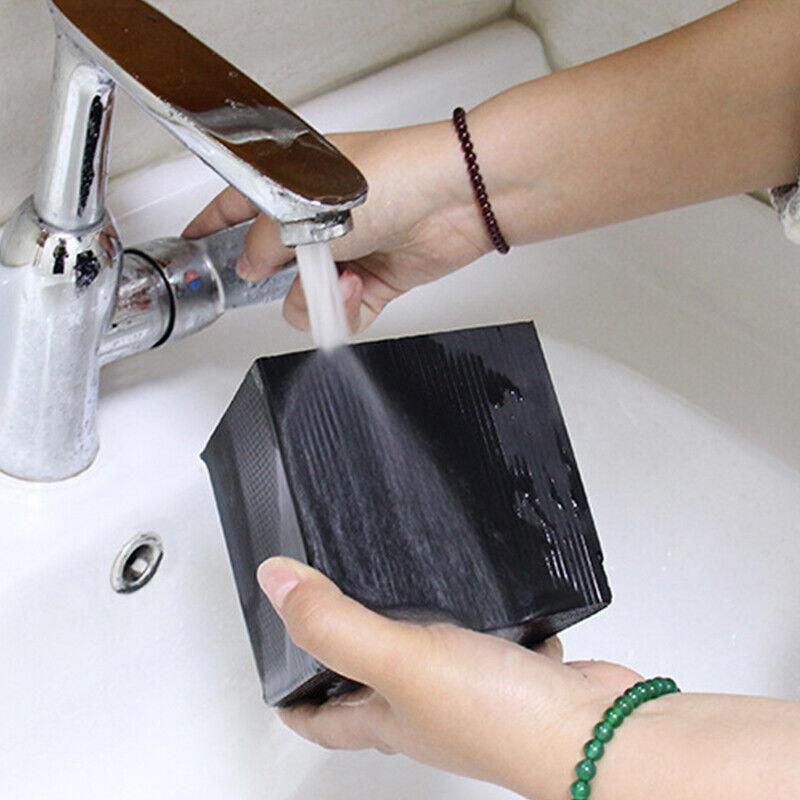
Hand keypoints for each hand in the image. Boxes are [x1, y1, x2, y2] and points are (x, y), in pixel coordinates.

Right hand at [183, 122, 491, 333]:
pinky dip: (347, 311)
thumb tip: (248, 263)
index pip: (242, 202)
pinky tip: (358, 289)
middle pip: (276, 264)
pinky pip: (344, 313)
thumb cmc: (397, 175)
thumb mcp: (309, 207)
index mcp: (300, 184)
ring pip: (307, 296)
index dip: (214, 221)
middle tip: (302, 267)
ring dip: (319, 297)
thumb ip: (269, 240)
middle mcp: (322, 218)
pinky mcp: (376, 279)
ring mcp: (349, 250)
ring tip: (343, 277)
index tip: (193, 237)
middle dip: (282, 276)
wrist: (457, 199)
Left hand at [257, 557, 640, 798]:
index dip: (294, 701)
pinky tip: (475, 585)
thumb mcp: (402, 660)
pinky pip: (484, 638)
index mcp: (390, 716)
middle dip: (346, 660)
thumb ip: (336, 623)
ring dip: (411, 628)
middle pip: (372, 690)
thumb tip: (276, 583)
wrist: (597, 730)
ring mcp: (472, 690)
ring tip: (396, 587)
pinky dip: (475, 615)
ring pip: (428, 658)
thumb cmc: (503, 719)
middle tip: (330, 620)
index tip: (276, 681)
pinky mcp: (513, 667)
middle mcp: (428, 709)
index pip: (323, 719)